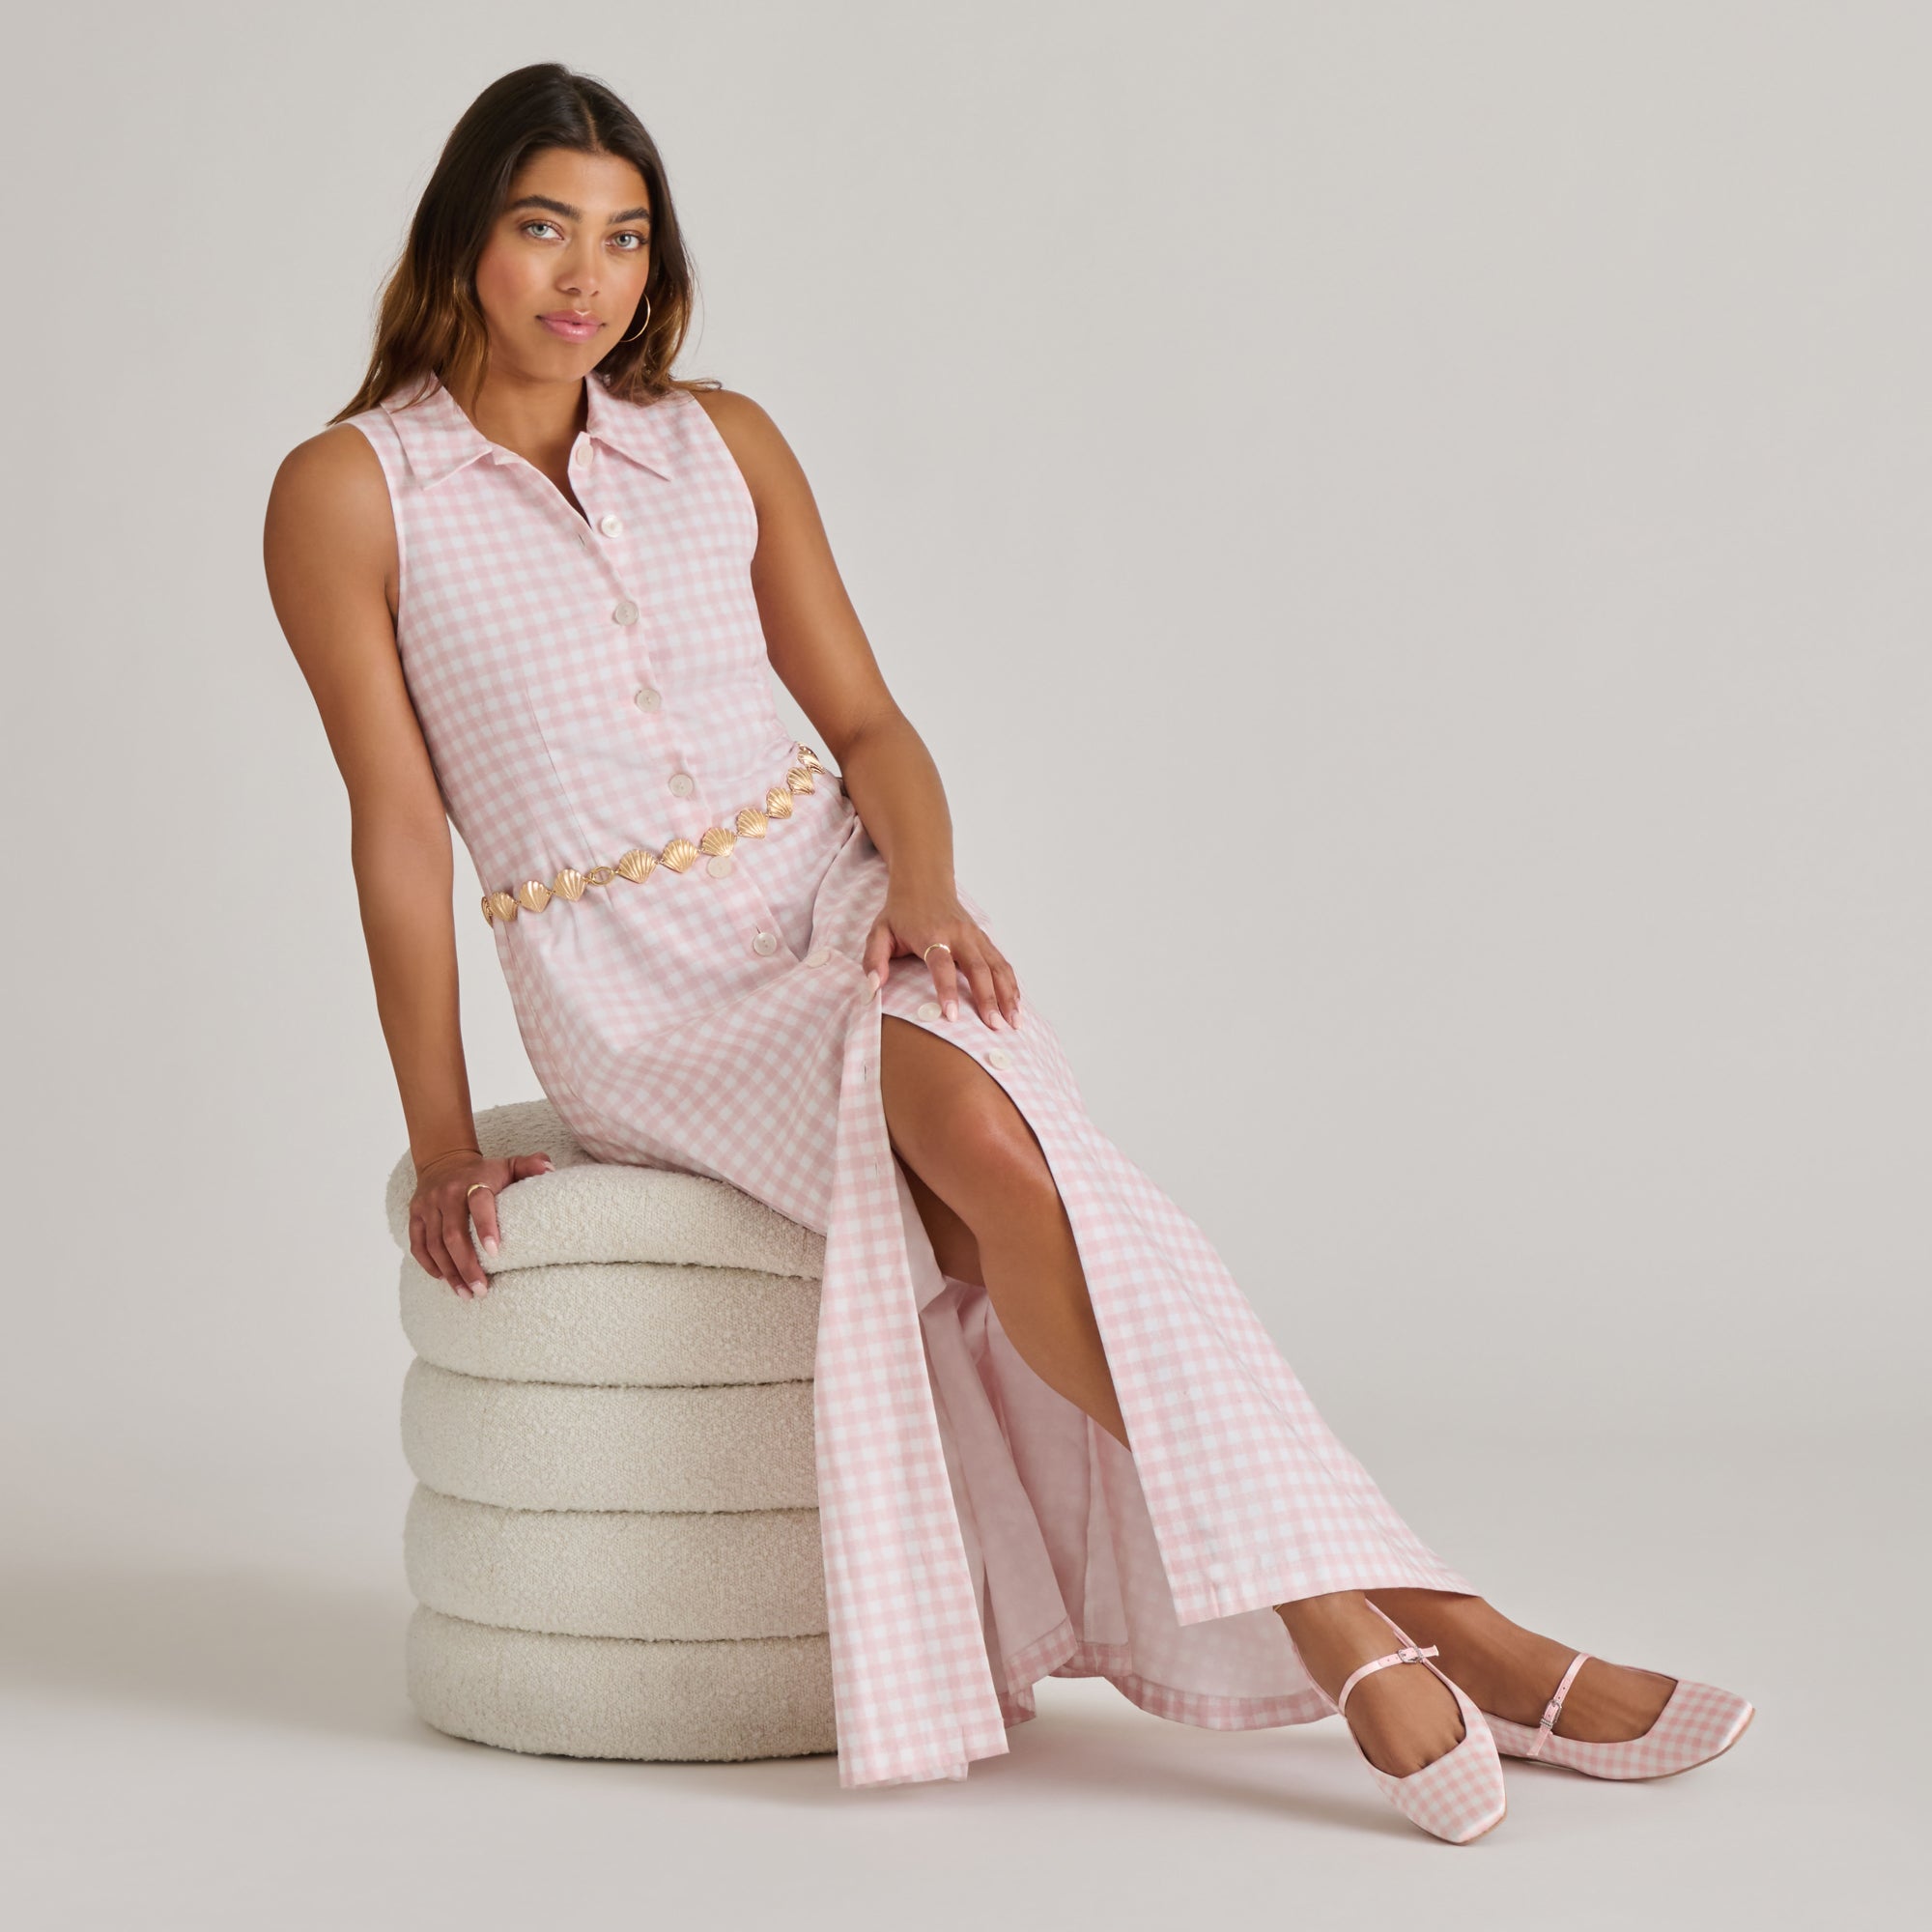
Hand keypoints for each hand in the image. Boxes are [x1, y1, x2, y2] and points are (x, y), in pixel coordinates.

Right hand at [409, 1147, 555, 1298]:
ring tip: (465, 1293)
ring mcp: (428, 1205)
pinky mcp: (414, 1215)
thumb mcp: (508, 1165)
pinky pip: (418, 1245)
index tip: (495, 1252)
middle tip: (481, 1289)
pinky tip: (444, 1279)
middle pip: (453, 1234)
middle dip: (467, 1265)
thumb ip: (531, 1166)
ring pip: (434, 1245)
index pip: (479, 1203)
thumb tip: (550, 1171)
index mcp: (474, 1181)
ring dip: (450, 1272)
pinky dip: (429, 1264)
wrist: (444, 1160)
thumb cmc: (484, 1171)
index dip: (486, 1226)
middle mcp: (447, 1194)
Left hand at [860, 883, 1021, 1029]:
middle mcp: (958, 934)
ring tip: (1014, 1022)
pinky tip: (1016, 1005)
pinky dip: (1011, 984)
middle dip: (988, 998)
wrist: (924, 883)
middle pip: (978, 968)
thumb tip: (873, 986)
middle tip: (993, 1026)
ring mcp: (975, 936)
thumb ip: (874, 959)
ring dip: (1007, 994)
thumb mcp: (879, 932)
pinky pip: (1001, 963)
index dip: (947, 989)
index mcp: (931, 934)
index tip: (952, 1015)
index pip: (941, 964)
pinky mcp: (984, 940)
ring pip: (996, 966)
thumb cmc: (901, 913)